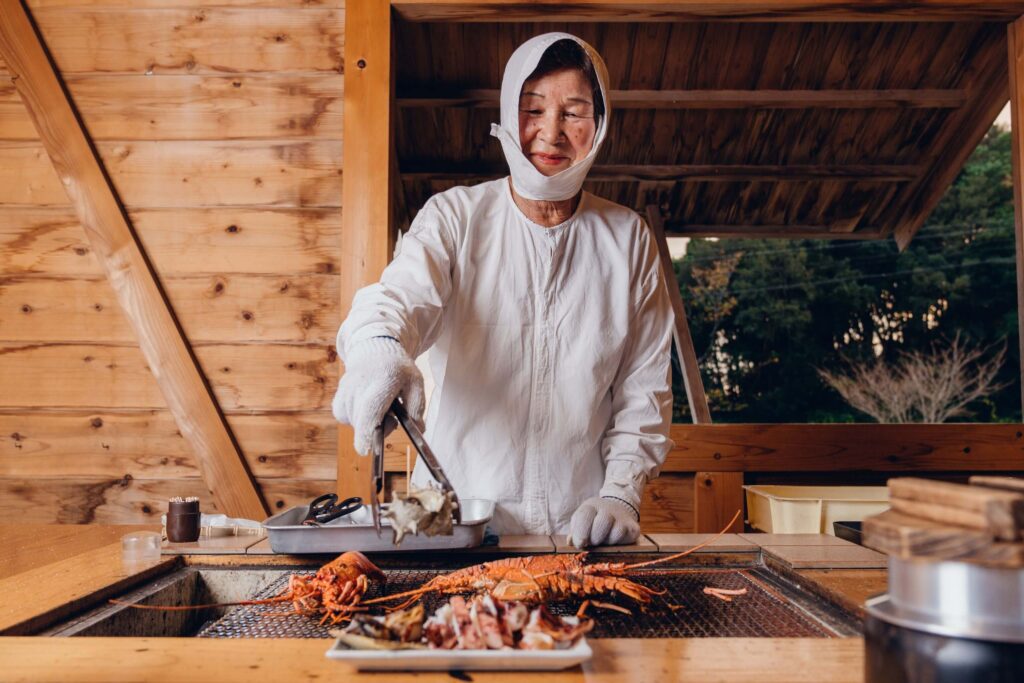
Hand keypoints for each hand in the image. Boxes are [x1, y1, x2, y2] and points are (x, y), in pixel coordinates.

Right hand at [331, 337, 424, 454]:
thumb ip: (417, 407)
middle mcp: (360, 383)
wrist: (375, 350)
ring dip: (367, 423)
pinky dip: (354, 419)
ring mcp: (346, 388)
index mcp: (384, 378)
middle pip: (361, 419)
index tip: (365, 450)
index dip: (366, 430)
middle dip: (376, 430)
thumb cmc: (399, 370)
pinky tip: (366, 409)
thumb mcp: (416, 383)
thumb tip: (419, 431)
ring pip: (352, 420)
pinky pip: (343, 416)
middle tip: (392, 420)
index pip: (370, 407)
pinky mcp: (339, 394)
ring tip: (380, 408)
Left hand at [570, 496, 639, 547]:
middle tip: (593, 542)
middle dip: (594, 538)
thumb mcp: (581, 522)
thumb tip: (570, 542)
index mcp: (591, 506)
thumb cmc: (594, 520)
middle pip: (601, 525)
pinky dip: (617, 543)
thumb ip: (575, 532)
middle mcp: (608, 509)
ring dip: (606, 541)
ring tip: (603, 540)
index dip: (580, 532)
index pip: (585, 516)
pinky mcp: (633, 528)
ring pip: (614, 533)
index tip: (580, 544)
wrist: (617, 510)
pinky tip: (613, 540)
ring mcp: (622, 517)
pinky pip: (625, 538)